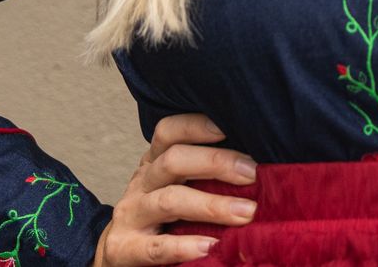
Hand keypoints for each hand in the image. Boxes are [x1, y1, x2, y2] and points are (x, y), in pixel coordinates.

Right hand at [89, 113, 257, 264]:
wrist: (119, 252)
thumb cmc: (161, 216)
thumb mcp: (177, 185)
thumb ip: (204, 173)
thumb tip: (258, 164)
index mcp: (154, 162)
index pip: (168, 131)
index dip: (196, 125)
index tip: (230, 126)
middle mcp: (141, 182)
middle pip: (173, 161)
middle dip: (216, 163)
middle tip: (252, 174)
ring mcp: (131, 215)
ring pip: (169, 200)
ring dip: (211, 205)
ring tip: (245, 213)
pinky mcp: (124, 248)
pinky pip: (155, 247)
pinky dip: (184, 246)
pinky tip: (210, 247)